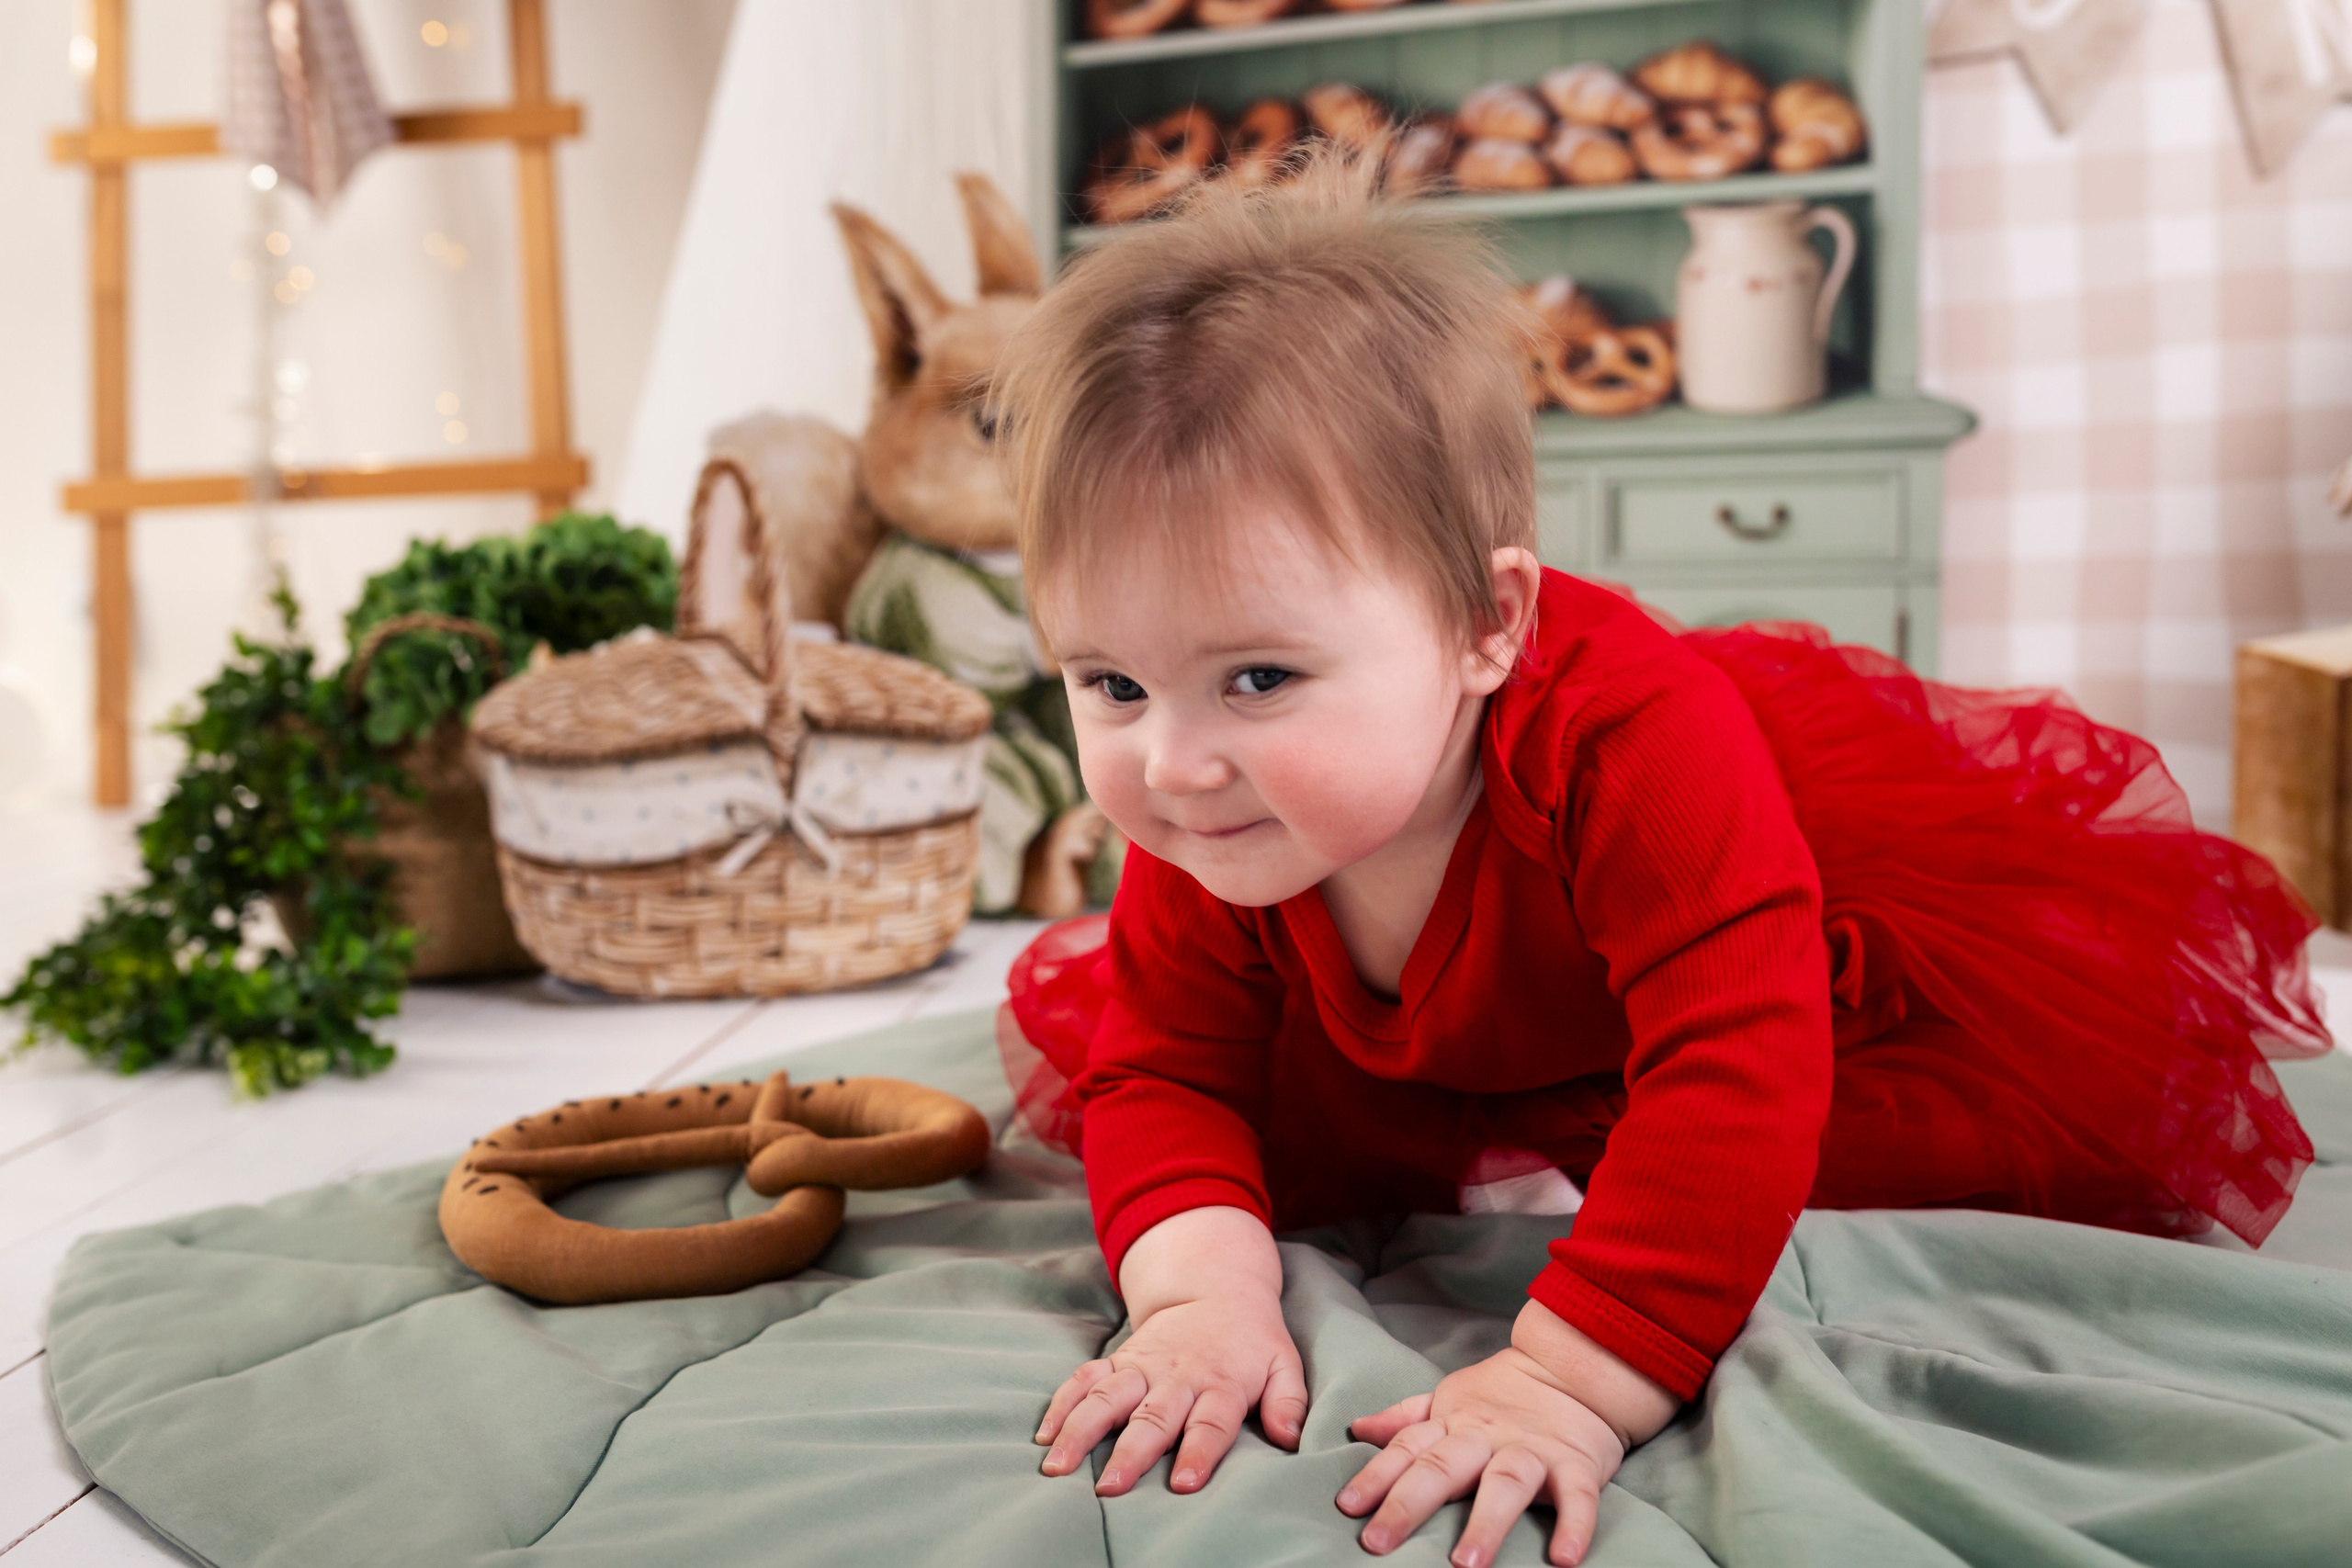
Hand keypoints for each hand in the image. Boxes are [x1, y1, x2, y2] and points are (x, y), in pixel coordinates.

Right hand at [1036, 1206, 1306, 1496]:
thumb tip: (1289, 1439)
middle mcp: (1177, 1377)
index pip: (1210, 1425)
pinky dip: (1062, 1404)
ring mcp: (1142, 1367)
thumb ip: (1289, 1402)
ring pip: (1107, 1398)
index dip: (1198, 1454)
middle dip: (1130, 1453)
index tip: (1182, 1484)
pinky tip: (1045, 1435)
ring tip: (1058, 1467)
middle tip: (1111, 1488)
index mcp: (1221, 1383)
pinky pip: (1084, 1379)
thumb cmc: (1251, 1342)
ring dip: (1080, 1431)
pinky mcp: (1118, 1360)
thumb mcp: (1283, 1364)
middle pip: (1152, 1418)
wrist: (1215, 1289)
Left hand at [1339, 1302, 1677, 1567]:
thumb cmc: (1504, 1395)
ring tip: (1466, 1564)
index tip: (1348, 1506)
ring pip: (1506, 1484)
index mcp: (1453, 1423)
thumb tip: (1359, 1428)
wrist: (1574, 1369)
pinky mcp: (1577, 1464)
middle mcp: (1488, 1437)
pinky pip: (1578, 1496)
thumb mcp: (1450, 1399)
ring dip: (1486, 1522)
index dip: (1375, 1476)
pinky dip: (1574, 1525)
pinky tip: (1563, 1558)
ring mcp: (1533, 1450)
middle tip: (1378, 1543)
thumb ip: (1407, 1419)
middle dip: (1408, 1505)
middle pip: (1443, 1467)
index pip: (1407, 1449)